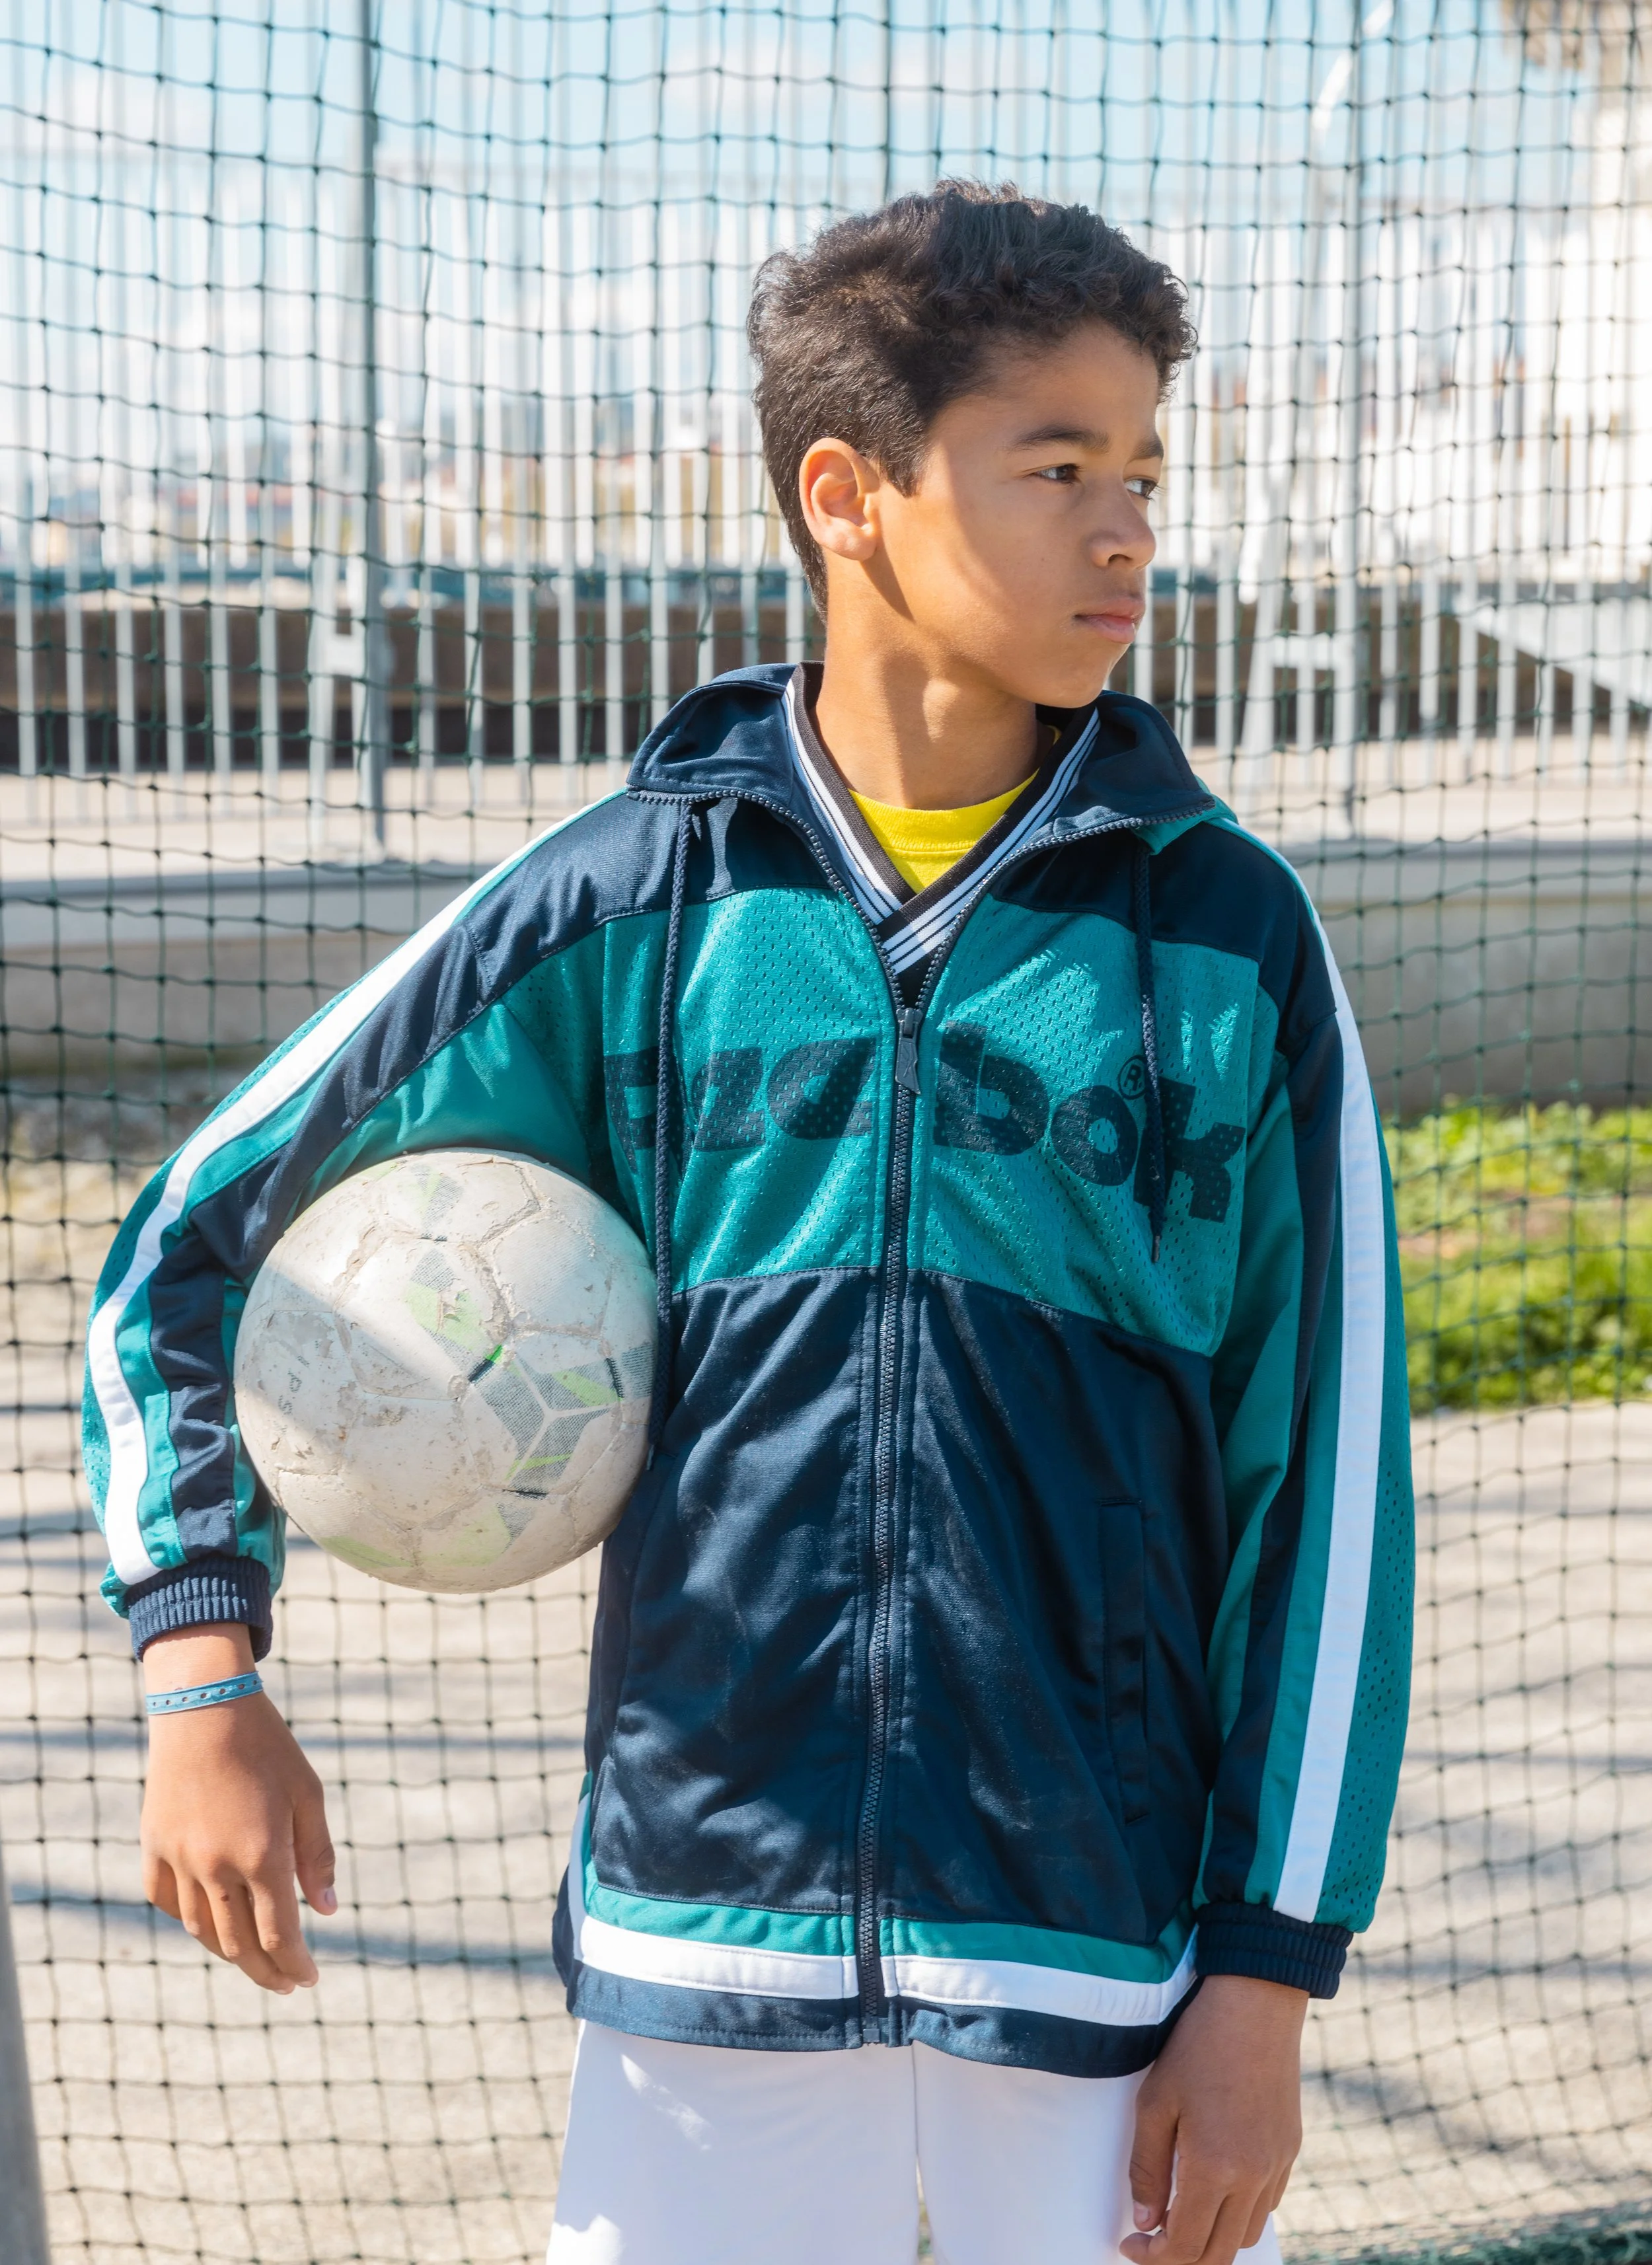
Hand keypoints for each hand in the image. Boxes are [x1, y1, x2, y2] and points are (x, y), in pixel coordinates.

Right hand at [140, 1623, 336, 1993]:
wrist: (204, 1707)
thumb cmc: (268, 1748)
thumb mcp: (307, 1795)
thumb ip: (317, 1857)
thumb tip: (326, 1912)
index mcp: (261, 1855)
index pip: (280, 1935)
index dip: (296, 1965)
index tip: (309, 1979)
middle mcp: (216, 1866)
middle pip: (239, 1945)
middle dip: (267, 1971)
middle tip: (287, 1984)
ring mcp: (179, 1859)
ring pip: (203, 1930)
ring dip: (231, 1954)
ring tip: (254, 1960)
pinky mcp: (154, 1847)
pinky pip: (169, 1902)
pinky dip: (192, 1921)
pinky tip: (211, 1925)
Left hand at [1121, 1974, 1307, 2264]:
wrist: (1255, 2004)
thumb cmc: (1197, 2046)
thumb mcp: (1155, 2102)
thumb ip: (1147, 2168)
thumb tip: (1145, 2222)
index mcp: (1214, 2167)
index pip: (1185, 2246)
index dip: (1154, 2257)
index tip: (1132, 2246)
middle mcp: (1253, 2177)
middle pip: (1219, 2253)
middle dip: (1181, 2257)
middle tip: (1151, 2239)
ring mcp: (1277, 2165)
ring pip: (1245, 2233)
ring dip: (1212, 2238)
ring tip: (1181, 2214)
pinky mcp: (1290, 2150)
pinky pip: (1266, 2204)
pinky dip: (1238, 2212)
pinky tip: (1215, 2187)